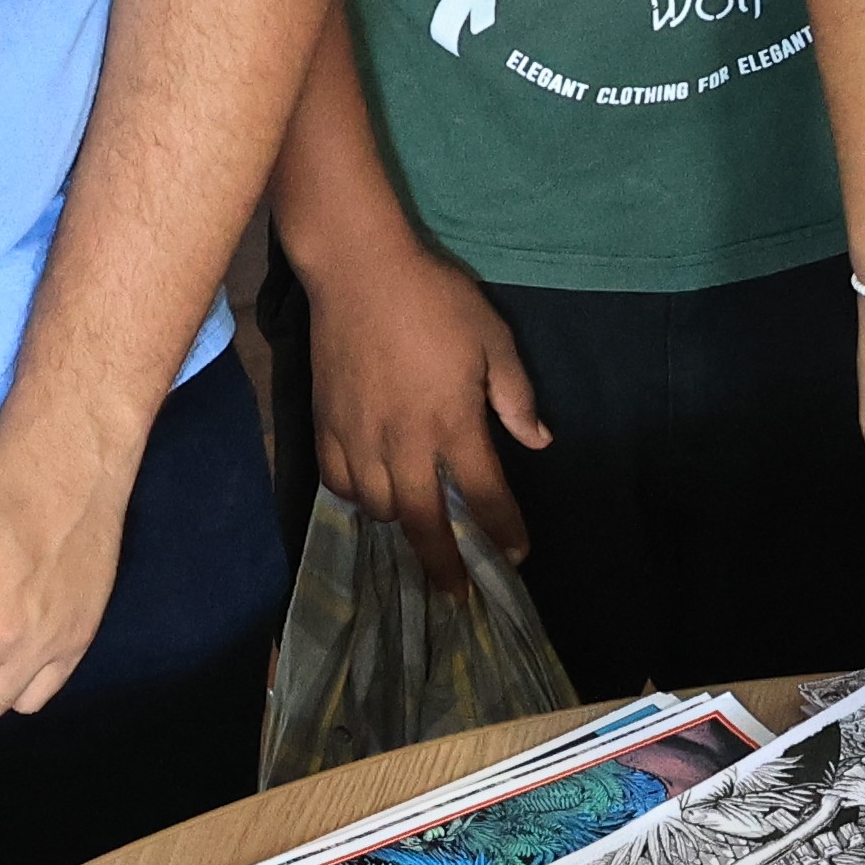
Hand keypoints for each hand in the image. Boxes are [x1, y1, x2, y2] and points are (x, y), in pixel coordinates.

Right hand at [302, 234, 545, 592]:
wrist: (358, 268)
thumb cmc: (434, 299)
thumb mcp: (493, 338)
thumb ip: (516, 396)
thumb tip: (539, 441)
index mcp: (453, 422)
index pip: (484, 495)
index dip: (504, 531)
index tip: (516, 555)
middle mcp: (404, 442)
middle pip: (424, 524)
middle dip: (444, 566)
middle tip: (455, 595)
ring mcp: (359, 437)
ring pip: (379, 509)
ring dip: (403, 526)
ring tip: (417, 532)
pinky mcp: (325, 424)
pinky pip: (338, 483)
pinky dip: (358, 499)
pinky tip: (371, 496)